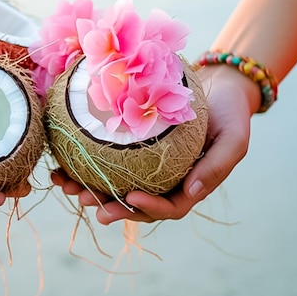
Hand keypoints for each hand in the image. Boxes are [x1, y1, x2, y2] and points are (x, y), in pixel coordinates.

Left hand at [51, 65, 258, 223]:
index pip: (169, 208)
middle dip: (109, 205)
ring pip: (116, 184)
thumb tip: (192, 193)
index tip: (129, 197)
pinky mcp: (133, 147)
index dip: (148, 208)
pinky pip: (109, 159)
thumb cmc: (230, 113)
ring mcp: (148, 166)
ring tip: (64, 183)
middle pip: (135, 203)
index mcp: (189, 187)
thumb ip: (217, 166)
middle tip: (85, 200)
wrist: (220, 87)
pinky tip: (63, 159)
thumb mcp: (234, 139)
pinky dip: (86, 161)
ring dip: (88, 187)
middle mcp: (165, 181)